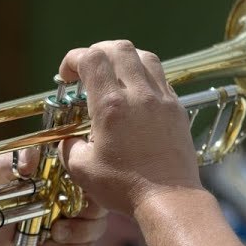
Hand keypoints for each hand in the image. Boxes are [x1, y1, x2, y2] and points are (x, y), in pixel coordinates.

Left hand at [0, 149, 107, 245]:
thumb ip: (11, 161)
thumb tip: (30, 160)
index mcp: (66, 174)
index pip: (91, 172)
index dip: (88, 181)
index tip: (70, 189)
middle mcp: (78, 195)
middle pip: (101, 201)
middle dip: (87, 215)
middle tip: (60, 223)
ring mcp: (79, 221)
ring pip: (97, 227)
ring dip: (77, 235)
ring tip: (52, 237)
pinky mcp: (75, 244)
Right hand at [59, 40, 202, 215]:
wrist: (169, 198)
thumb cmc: (125, 186)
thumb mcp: (82, 169)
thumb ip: (68, 146)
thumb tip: (68, 139)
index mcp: (111, 105)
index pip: (91, 58)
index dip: (73, 59)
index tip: (67, 76)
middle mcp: (139, 94)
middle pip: (120, 48)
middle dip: (98, 51)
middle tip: (88, 70)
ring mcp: (162, 99)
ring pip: (145, 56)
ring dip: (125, 58)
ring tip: (114, 75)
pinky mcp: (178, 108)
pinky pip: (161, 77)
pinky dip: (144, 75)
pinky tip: (137, 93)